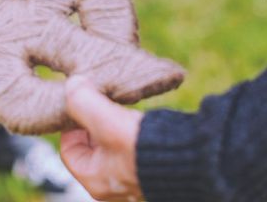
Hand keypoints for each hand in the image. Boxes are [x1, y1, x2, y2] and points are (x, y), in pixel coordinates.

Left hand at [61, 76, 144, 200]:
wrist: (197, 158)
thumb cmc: (148, 149)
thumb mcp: (108, 122)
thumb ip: (84, 102)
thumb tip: (72, 84)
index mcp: (96, 180)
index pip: (69, 150)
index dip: (70, 124)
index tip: (79, 103)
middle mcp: (113, 182)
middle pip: (90, 146)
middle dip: (92, 121)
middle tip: (98, 100)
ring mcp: (133, 174)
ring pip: (111, 143)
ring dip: (112, 122)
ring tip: (117, 104)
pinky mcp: (150, 164)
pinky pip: (130, 144)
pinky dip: (129, 127)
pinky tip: (136, 114)